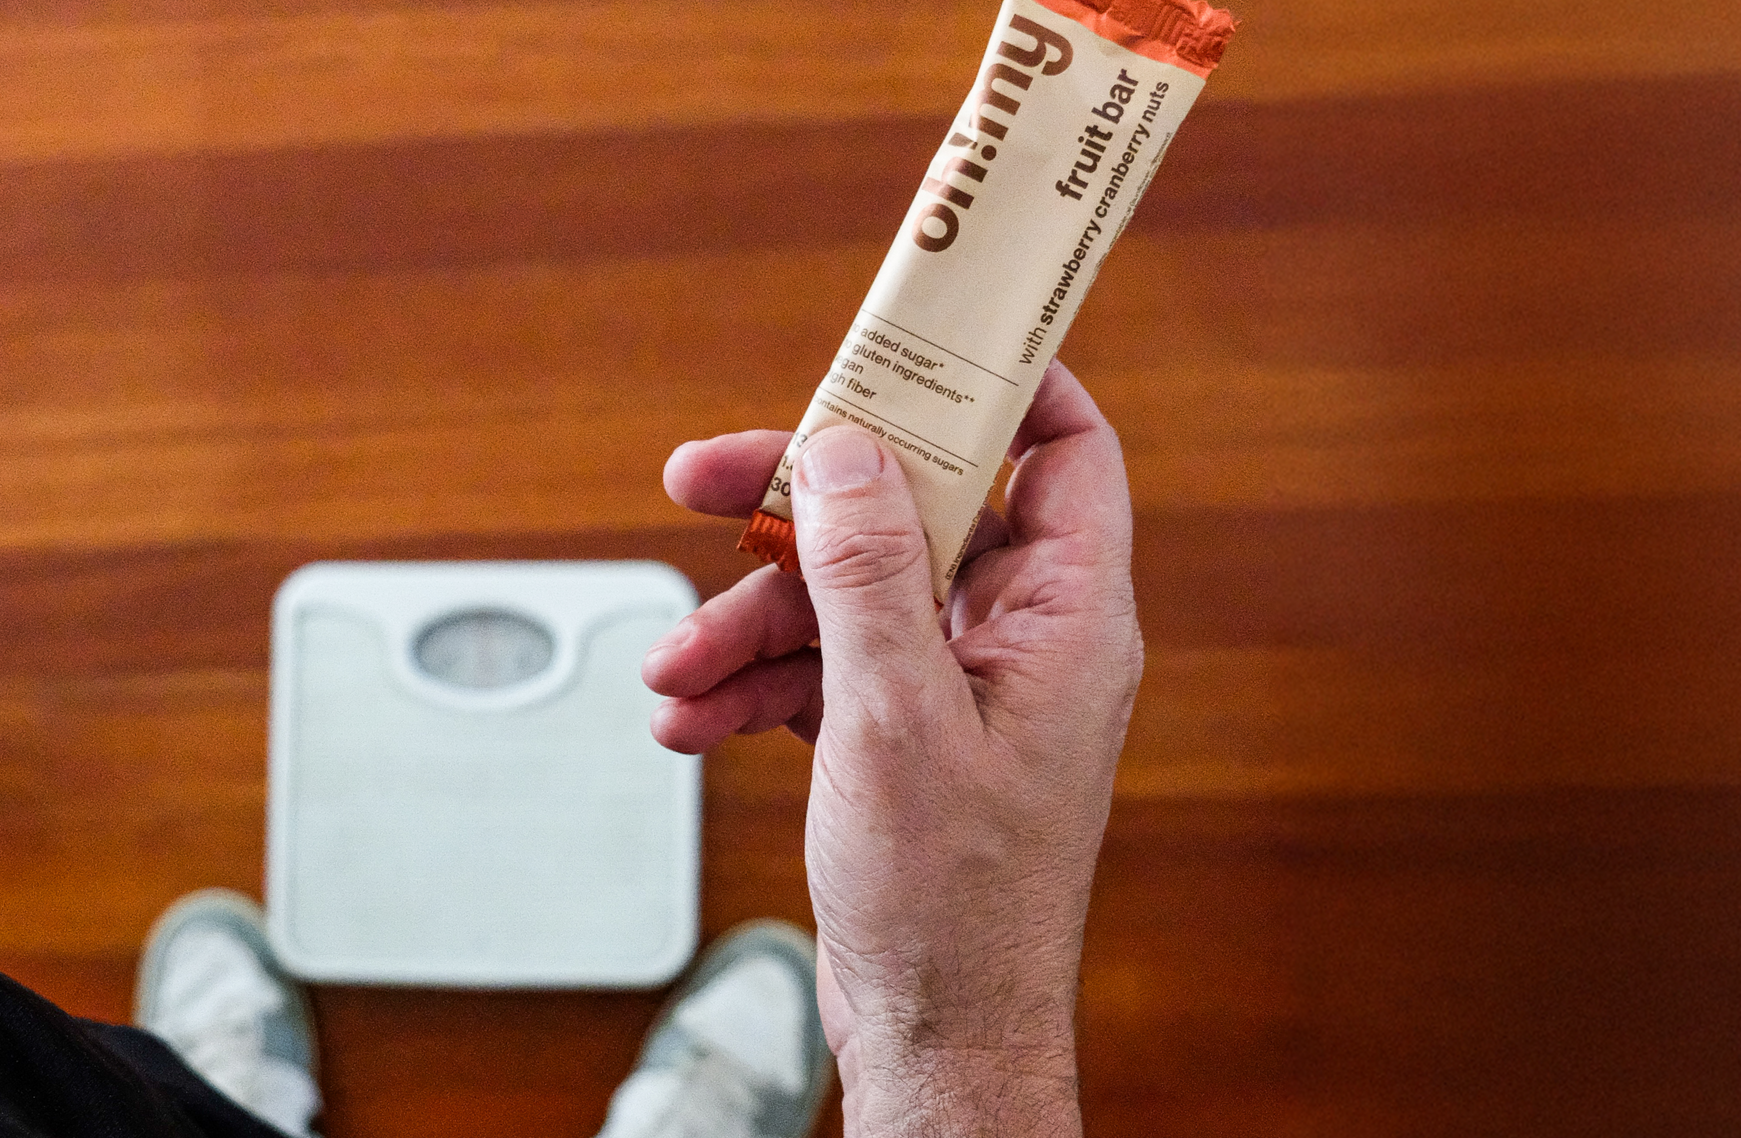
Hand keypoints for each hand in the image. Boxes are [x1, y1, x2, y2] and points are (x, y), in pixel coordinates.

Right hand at [642, 359, 1142, 1135]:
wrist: (932, 1034)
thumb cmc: (953, 903)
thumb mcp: (894, 717)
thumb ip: (869, 572)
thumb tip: (844, 447)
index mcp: (1061, 619)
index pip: (1065, 451)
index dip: (1003, 383)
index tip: (912, 344)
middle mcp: (1015, 638)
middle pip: (911, 511)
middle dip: (798, 505)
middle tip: (698, 480)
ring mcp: (956, 685)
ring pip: (846, 593)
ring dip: (749, 618)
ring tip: (675, 668)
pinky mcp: (900, 730)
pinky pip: (823, 667)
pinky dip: (755, 682)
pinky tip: (692, 718)